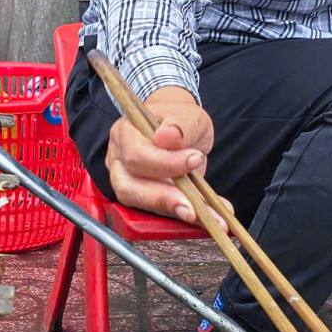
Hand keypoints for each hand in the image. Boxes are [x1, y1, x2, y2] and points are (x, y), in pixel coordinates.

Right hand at [104, 86, 224, 224]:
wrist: (178, 129)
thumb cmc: (177, 119)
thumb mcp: (186, 114)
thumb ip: (179, 125)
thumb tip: (166, 136)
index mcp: (124, 134)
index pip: (137, 154)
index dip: (165, 162)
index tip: (195, 159)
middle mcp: (120, 162)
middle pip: (130, 188)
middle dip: (164, 199)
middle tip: (194, 208)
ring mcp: (129, 183)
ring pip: (144, 205)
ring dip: (177, 212)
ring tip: (208, 217)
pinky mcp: (147, 200)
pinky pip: (163, 212)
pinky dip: (189, 216)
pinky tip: (211, 217)